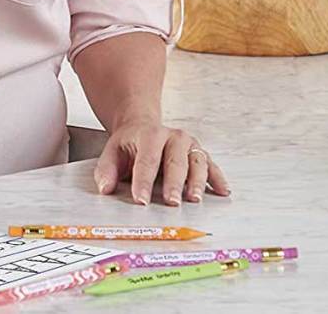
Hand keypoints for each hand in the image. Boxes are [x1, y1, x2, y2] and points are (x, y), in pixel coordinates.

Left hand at [93, 119, 229, 205]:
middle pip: (174, 162)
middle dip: (173, 184)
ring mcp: (189, 144)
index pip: (146, 161)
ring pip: (196, 162)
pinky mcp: (200, 152)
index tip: (141, 200)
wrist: (143, 125)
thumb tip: (105, 189)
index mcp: (149, 135)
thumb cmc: (129, 144)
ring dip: (197, 182)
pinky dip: (218, 179)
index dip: (143, 182)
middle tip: (171, 202)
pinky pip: (211, 166)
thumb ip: (106, 171)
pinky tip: (222, 192)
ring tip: (195, 199)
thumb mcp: (112, 152)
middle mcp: (173, 137)